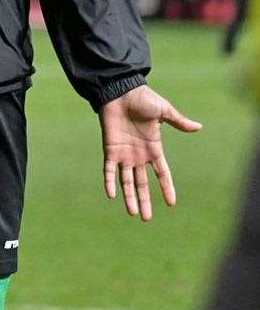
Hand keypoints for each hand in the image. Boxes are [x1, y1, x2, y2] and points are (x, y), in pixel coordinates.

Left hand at [98, 83, 199, 219]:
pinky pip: (109, 169)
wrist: (120, 91)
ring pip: (127, 180)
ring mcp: (124, 154)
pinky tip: (112, 195)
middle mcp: (138, 155)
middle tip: (146, 218)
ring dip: (129, 196)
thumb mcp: (164, 111)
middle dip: (144, 200)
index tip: (171, 203)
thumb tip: (199, 127)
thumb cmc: (143, 99)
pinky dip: (110, 181)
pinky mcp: (110, 149)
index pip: (162, 173)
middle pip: (143, 183)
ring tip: (132, 213)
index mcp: (153, 148)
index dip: (166, 187)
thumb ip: (178, 122)